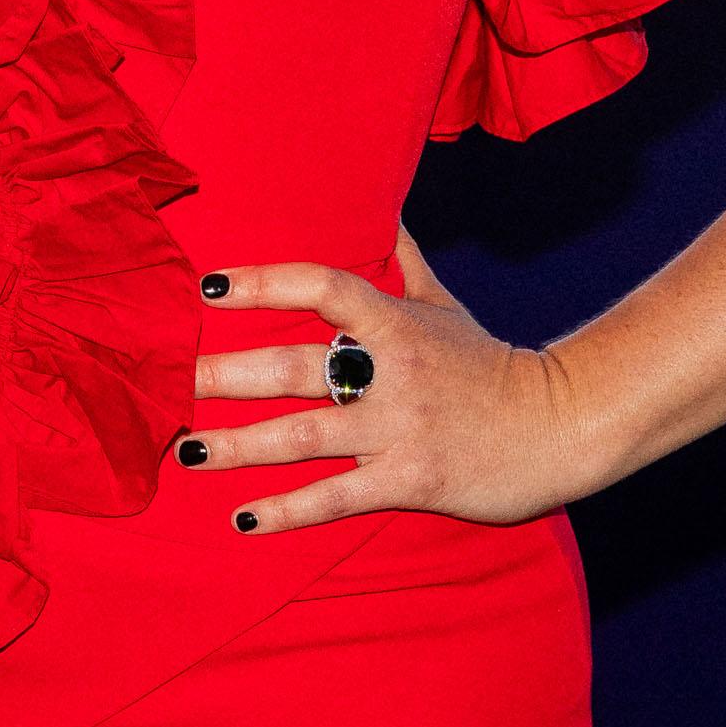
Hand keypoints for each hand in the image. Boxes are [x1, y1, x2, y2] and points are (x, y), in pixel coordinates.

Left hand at [182, 228, 601, 533]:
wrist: (561, 425)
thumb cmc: (492, 365)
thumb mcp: (446, 305)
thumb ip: (404, 260)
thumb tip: (383, 207)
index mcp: (396, 322)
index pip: (324, 287)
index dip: (266, 282)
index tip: (210, 287)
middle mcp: (391, 372)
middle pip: (294, 367)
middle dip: (225, 374)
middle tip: (165, 380)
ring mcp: (399, 428)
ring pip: (304, 435)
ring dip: (240, 444)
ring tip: (187, 451)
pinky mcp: (410, 479)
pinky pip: (337, 496)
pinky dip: (288, 510)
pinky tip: (244, 518)